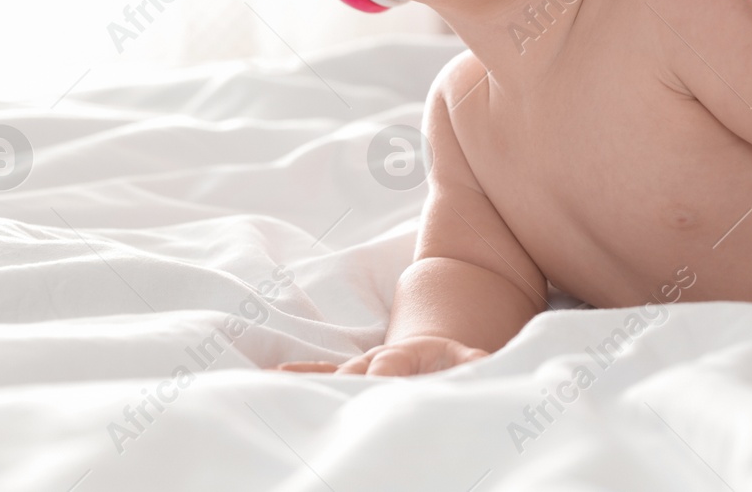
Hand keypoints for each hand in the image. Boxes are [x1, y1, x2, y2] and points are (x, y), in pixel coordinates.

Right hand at [277, 334, 488, 376]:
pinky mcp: (349, 377)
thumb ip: (476, 362)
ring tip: (271, 383)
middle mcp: (377, 359)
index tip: (373, 390)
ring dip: (306, 381)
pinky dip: (297, 377)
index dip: (380, 378)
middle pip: (354, 372)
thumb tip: (483, 363)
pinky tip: (267, 379)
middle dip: (341, 385)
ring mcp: (360, 368)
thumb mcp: (470, 359)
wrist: (437, 349)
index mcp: (406, 354)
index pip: (388, 367)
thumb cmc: (454, 361)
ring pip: (331, 374)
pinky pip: (320, 375)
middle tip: (324, 402)